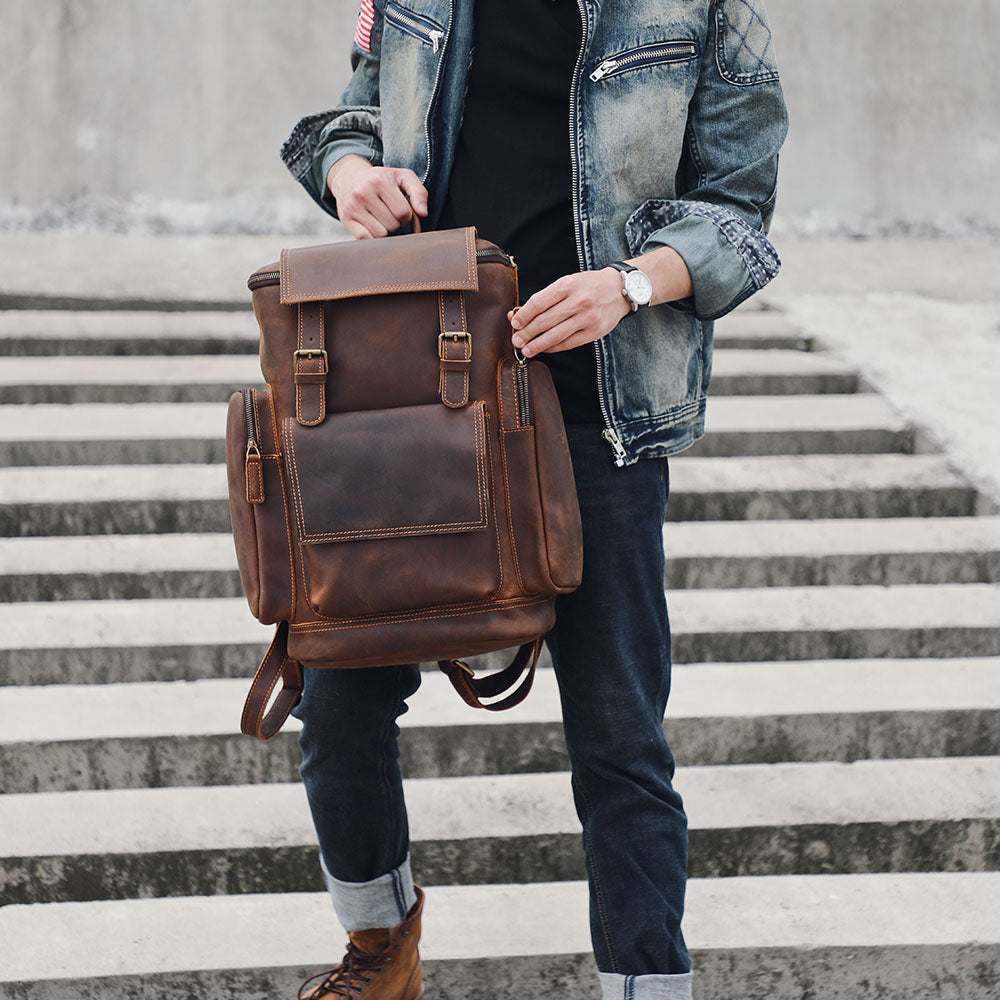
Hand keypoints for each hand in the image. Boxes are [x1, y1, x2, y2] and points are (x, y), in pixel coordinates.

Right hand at [327, 154, 428, 238]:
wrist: (349, 177)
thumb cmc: (382, 179)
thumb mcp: (403, 177)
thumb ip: (419, 192)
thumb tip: (423, 213)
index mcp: (380, 180)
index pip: (403, 213)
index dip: (407, 216)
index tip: (402, 211)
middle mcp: (363, 192)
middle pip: (392, 225)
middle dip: (396, 223)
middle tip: (390, 214)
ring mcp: (353, 206)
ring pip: (380, 234)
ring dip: (385, 231)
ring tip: (381, 219)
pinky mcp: (346, 218)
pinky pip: (365, 239)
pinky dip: (372, 237)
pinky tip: (372, 226)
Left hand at [507, 268, 630, 356]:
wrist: (619, 289)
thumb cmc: (588, 286)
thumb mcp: (567, 283)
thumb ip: (545, 298)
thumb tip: (519, 314)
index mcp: (568, 285)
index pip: (539, 303)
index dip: (523, 316)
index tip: (514, 323)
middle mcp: (579, 301)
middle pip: (544, 321)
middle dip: (527, 333)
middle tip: (516, 341)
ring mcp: (588, 318)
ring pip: (555, 336)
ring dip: (537, 345)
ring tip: (526, 350)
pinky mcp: (595, 332)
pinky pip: (568, 343)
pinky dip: (553, 348)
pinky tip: (544, 349)